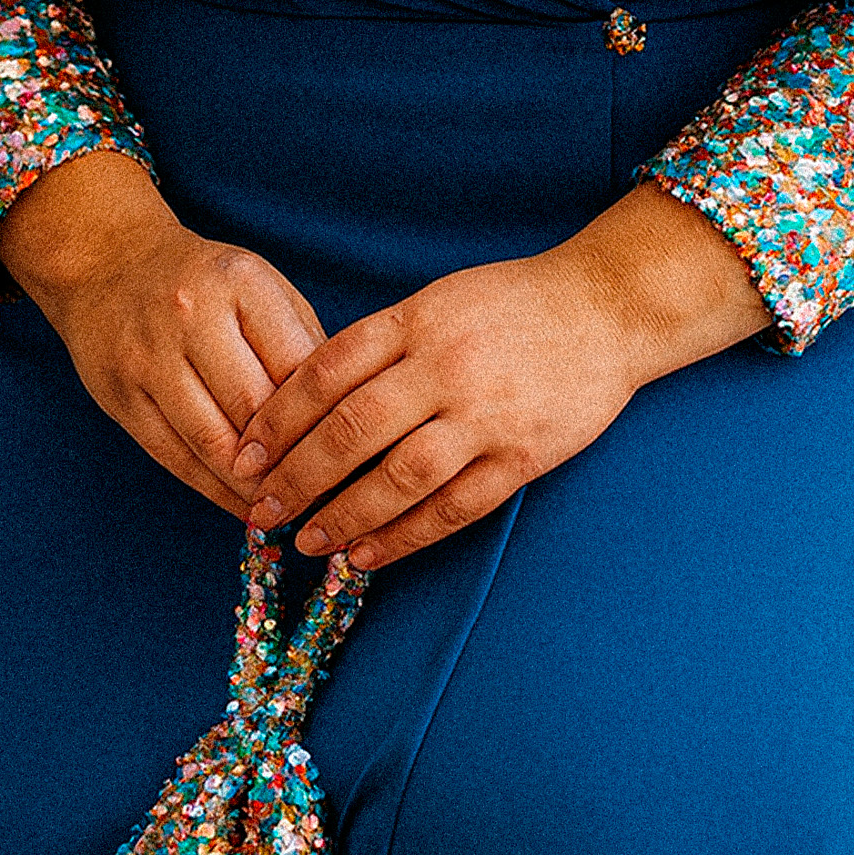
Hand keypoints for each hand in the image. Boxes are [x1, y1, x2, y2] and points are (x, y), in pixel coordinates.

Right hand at [0, 152, 325, 516]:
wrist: (108, 262)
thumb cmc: (206, 282)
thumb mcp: (263, 289)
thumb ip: (303, 344)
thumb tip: (345, 419)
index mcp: (241, 283)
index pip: (298, 367)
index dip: (329, 419)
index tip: (357, 458)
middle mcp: (191, 317)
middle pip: (255, 408)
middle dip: (295, 461)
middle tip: (331, 499)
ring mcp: (149, 359)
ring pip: (213, 442)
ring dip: (255, 488)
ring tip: (290, 511)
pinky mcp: (120, 397)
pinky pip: (175, 458)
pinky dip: (214, 490)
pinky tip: (244, 507)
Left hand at [232, 183, 770, 566]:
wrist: (608, 308)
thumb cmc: (513, 303)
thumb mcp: (438, 298)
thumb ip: (380, 342)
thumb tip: (306, 398)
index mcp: (418, 320)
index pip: (327, 371)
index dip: (278, 418)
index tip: (245, 453)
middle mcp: (447, 366)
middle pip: (352, 429)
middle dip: (297, 476)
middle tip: (260, 508)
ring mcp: (486, 414)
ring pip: (399, 477)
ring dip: (344, 515)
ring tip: (308, 542)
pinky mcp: (522, 455)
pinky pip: (454, 507)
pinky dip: (405, 537)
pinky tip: (367, 555)